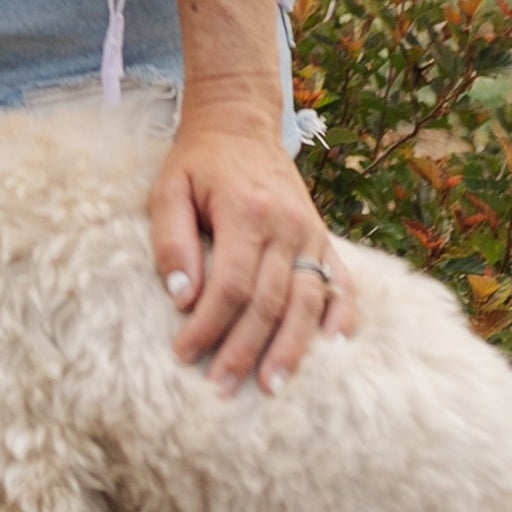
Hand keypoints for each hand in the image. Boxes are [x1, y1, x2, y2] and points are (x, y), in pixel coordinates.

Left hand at [149, 95, 355, 396]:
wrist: (239, 124)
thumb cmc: (198, 162)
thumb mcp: (169, 190)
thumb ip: (172, 240)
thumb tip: (181, 296)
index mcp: (246, 212)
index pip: (230, 285)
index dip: (208, 325)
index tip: (184, 354)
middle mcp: (286, 225)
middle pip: (270, 301)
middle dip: (245, 349)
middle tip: (224, 388)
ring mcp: (311, 233)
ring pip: (309, 300)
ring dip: (293, 348)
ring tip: (274, 386)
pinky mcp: (324, 238)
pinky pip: (341, 282)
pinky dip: (341, 316)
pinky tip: (334, 348)